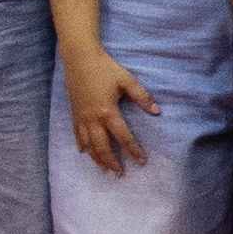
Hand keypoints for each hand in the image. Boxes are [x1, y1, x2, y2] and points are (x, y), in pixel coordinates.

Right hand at [60, 43, 155, 172]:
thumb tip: (158, 112)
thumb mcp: (127, 80)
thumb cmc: (105, 68)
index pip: (123, 136)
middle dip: (112, 162)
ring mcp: (81, 117)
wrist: (79, 59)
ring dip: (96, 159)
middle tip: (120, 174)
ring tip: (104, 170)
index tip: (141, 161)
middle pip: (102, 146)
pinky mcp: (74, 114)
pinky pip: (77, 135)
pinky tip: (85, 153)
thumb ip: (142, 97)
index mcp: (108, 111)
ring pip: (88, 145)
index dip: (133, 150)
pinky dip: (82, 146)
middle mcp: (92, 118)